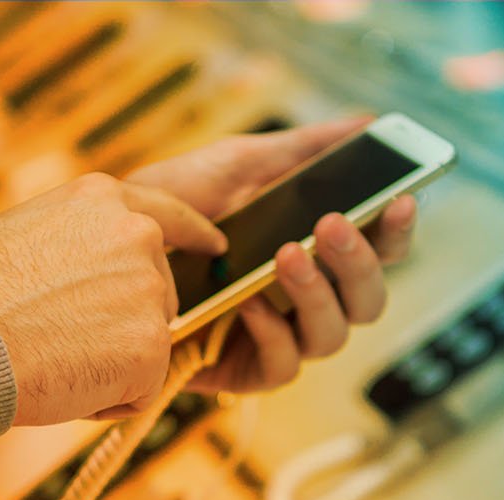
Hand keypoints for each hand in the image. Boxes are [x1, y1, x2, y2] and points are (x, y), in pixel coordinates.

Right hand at [0, 173, 225, 424]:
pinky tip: (60, 384)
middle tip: (55, 338)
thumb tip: (86, 277)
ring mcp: (149, 290)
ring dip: (109, 366)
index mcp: (102, 199)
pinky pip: (139, 392)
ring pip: (146, 349)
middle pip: (158, 297)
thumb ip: (73, 245)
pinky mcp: (151, 346)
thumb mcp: (19, 236)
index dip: (194, 235)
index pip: (169, 214)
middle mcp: (137, 235)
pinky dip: (105, 402)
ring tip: (48, 357)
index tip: (215, 246)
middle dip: (122, 327)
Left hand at [126, 118, 418, 392]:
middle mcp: (309, 301)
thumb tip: (365, 123)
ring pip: (334, 337)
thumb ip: (300, 148)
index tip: (401, 198)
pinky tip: (248, 302)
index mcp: (318, 254)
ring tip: (284, 255)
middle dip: (358, 262)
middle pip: (369, 299)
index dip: (399, 229)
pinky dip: (272, 334)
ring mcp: (281, 339)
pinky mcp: (244, 372)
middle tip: (329, 224)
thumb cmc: (173, 207)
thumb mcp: (234, 164)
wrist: (103, 250)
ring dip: (317, 294)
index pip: (381, 251)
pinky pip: (283, 367)